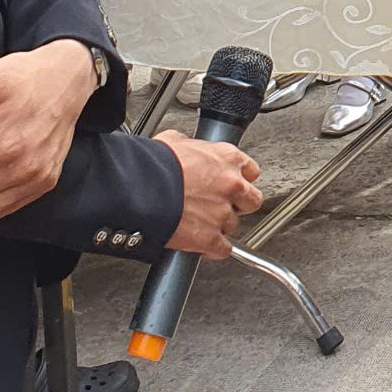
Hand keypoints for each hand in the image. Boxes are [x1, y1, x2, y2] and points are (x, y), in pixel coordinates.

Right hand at [158, 131, 263, 257]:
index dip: (240, 179)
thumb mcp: (174, 141)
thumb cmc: (155, 164)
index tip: (232, 184)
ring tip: (201, 223)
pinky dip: (213, 250)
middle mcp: (232, 185)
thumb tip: (185, 148)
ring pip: (233, 226)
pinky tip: (202, 245)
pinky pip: (223, 250)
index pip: (251, 171)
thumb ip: (190, 148)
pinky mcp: (210, 238)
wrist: (140, 189)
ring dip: (220, 226)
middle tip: (221, 205)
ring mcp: (222, 213)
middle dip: (239, 205)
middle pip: (251, 201)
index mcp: (227, 158)